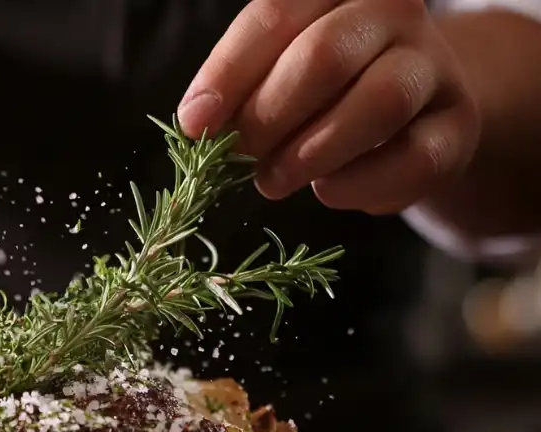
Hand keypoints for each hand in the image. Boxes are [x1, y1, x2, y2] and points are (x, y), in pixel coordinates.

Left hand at [177, 0, 479, 214]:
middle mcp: (393, 10)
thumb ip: (239, 90)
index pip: (275, 16)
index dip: (228, 74)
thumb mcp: (273, 73)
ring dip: (312, 153)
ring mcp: (433, 65)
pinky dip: (358, 186)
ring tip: (272, 181)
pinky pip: (413, 159)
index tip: (196, 124)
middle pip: (325, 57)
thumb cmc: (321, 89)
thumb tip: (199, 123)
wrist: (405, 108)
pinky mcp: (458, 124)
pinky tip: (327, 191)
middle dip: (269, 117)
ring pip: (379, 103)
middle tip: (240, 155)